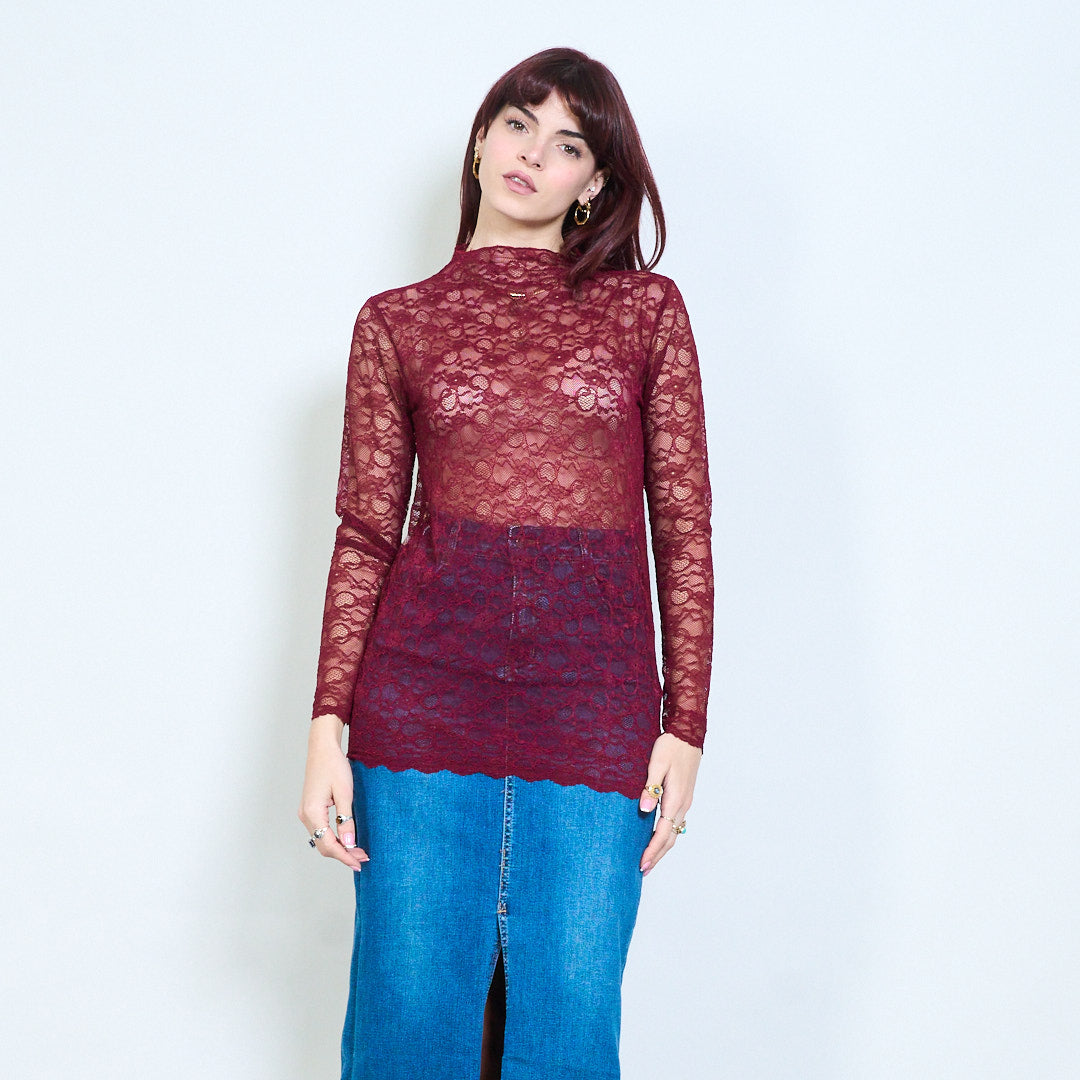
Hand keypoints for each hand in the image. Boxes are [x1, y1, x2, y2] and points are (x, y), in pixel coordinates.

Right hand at [298, 714, 368, 871]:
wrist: (322, 748)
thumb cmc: (334, 766)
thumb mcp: (345, 792)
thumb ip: (346, 819)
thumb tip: (349, 843)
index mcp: (312, 812)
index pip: (328, 844)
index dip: (345, 856)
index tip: (359, 862)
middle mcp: (305, 816)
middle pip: (323, 845)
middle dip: (343, 854)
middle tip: (363, 858)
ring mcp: (306, 813)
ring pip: (322, 840)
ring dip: (339, 847)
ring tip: (358, 851)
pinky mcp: (310, 809)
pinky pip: (321, 831)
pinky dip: (334, 838)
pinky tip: (347, 839)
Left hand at [638, 732, 701, 874]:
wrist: (688, 734)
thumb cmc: (670, 746)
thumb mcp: (656, 763)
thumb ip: (650, 786)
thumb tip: (644, 809)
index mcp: (675, 798)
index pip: (663, 832)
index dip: (652, 850)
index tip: (641, 864)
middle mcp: (683, 804)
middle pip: (671, 838)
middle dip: (657, 856)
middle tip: (643, 870)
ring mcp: (685, 801)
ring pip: (674, 831)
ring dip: (662, 848)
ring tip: (649, 860)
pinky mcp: (683, 796)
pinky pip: (675, 822)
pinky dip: (667, 835)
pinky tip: (658, 837)